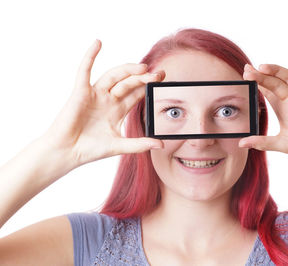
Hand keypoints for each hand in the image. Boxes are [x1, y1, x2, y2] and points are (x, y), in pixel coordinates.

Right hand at [43, 40, 164, 166]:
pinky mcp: (80, 92)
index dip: (149, 86)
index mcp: (118, 110)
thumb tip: (160, 144)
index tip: (162, 79)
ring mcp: (95, 94)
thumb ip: (140, 144)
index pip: (137, 93)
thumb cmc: (90, 149)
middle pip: (129, 83)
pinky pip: (84, 70)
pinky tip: (98, 43)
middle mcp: (108, 99)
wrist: (67, 153)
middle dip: (144, 77)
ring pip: (114, 76)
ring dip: (128, 70)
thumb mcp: (120, 146)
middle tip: (158, 74)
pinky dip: (90, 56)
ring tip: (142, 67)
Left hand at [240, 48, 287, 166]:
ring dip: (275, 69)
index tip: (244, 75)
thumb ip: (262, 142)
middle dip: (261, 76)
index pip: (266, 92)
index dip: (256, 83)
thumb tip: (241, 144)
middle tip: (248, 70)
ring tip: (262, 66)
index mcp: (283, 110)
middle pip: (274, 82)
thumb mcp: (282, 144)